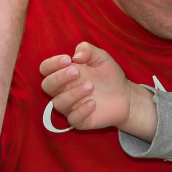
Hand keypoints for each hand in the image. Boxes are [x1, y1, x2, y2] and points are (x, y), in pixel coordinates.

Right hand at [39, 43, 154, 135]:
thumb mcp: (101, 57)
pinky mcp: (80, 120)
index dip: (52, 64)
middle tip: (76, 72)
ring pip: (58, 103)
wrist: (125, 96)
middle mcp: (64, 90)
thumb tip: (76, 56)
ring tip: (90, 86)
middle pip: (47, 85)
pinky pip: (73, 119)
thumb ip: (88, 51)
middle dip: (59, 78)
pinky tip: (93, 103)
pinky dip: (81, 111)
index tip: (67, 59)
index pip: (46, 69)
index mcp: (64, 73)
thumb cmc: (109, 75)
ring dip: (72, 94)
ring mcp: (71, 106)